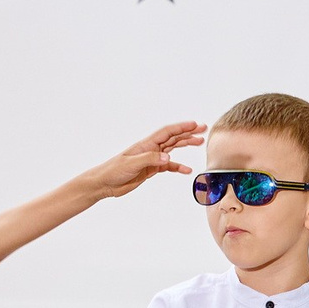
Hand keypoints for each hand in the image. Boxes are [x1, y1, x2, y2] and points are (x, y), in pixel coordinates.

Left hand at [82, 121, 206, 200]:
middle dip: (188, 132)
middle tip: (203, 129)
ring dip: (185, 144)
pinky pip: (168, 166)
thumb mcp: (131, 164)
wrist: (105, 183)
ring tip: (199, 142)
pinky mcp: (151, 169)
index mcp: (146, 144)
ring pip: (172, 149)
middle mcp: (151, 149)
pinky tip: (186, 170)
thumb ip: (150, 159)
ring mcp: (152, 159)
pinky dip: (178, 167)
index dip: (181, 127)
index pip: (167, 132)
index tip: (195, 124)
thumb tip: (168, 157)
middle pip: (173, 138)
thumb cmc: (114, 170)